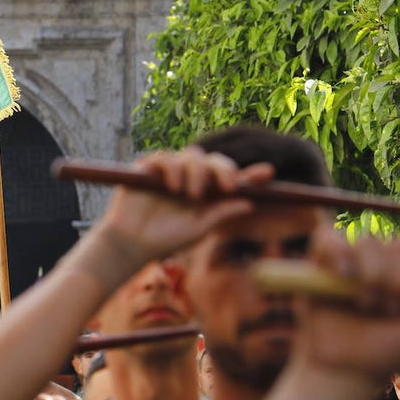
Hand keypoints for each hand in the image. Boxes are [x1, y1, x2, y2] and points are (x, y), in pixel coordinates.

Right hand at [97, 148, 271, 263]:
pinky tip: (174, 186)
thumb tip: (249, 202)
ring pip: (191, 156)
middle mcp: (191, 178)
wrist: (132, 244)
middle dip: (224, 170)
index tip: (268, 173)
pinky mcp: (148, 169)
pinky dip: (172, 168)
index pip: (232, 178)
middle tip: (228, 186)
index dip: (251, 174)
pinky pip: (164, 157)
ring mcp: (170, 172)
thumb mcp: (199, 228)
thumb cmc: (166, 239)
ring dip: (197, 172)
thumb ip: (221, 214)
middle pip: (214, 160)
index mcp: (208, 193)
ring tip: (192, 194)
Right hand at [295, 229, 399, 383]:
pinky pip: (328, 237)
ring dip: (371, 276)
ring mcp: (352, 258)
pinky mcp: (319, 262)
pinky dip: (339, 254)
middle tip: (389, 312)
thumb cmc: (388, 350)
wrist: (347, 368)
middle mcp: (384, 259)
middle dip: (399, 283)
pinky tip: (343, 277)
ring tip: (366, 305)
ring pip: (368, 240)